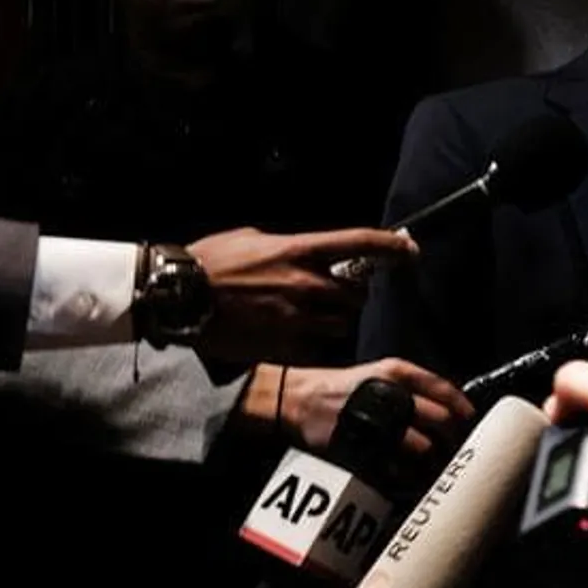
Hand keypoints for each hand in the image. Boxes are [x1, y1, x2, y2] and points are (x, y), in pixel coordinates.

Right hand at [186, 227, 416, 363]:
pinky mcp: (285, 345)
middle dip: (351, 295)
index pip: (361, 242)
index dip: (392, 245)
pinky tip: (291, 337)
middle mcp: (306, 283)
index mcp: (300, 250)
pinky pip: (316, 348)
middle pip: (357, 293)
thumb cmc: (210, 261)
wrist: (179, 296)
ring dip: (333, 321)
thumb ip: (288, 247)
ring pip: (341, 324)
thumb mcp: (253, 239)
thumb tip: (310, 252)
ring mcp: (297, 318)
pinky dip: (311, 344)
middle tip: (335, 294)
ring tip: (308, 317)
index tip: (409, 249)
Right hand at [268, 358, 474, 458]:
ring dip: (437, 463)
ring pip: (424, 448)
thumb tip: (451, 407)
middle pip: (441, 420)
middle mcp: (390, 394)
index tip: (471, 422)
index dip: (463, 409)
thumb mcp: (379, 374)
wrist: (298, 398)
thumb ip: (413, 386)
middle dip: (455, 440)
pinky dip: (411, 477)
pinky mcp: (363, 447)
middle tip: (458, 452)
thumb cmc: (344, 388)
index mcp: (397, 372)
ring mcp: (377, 422)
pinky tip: (413, 478)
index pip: (444, 389)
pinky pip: (398, 468)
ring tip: (439, 471)